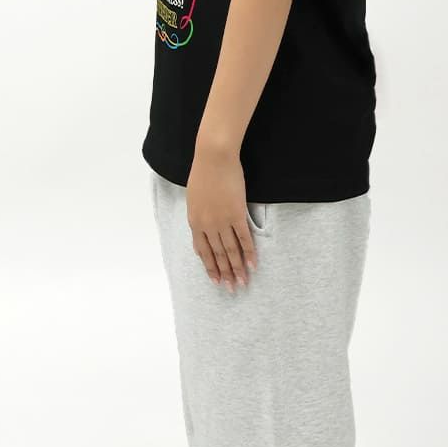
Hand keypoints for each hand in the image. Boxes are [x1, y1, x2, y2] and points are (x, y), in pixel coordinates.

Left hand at [186, 147, 257, 291]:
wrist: (213, 157)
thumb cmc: (203, 172)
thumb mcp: (195, 196)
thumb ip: (199, 213)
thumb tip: (203, 223)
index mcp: (195, 221)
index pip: (203, 250)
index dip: (210, 266)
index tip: (215, 279)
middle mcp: (207, 225)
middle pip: (217, 254)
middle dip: (224, 273)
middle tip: (231, 289)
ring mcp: (222, 221)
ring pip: (230, 251)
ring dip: (237, 268)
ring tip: (243, 282)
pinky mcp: (237, 214)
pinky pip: (244, 238)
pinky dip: (249, 252)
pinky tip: (253, 264)